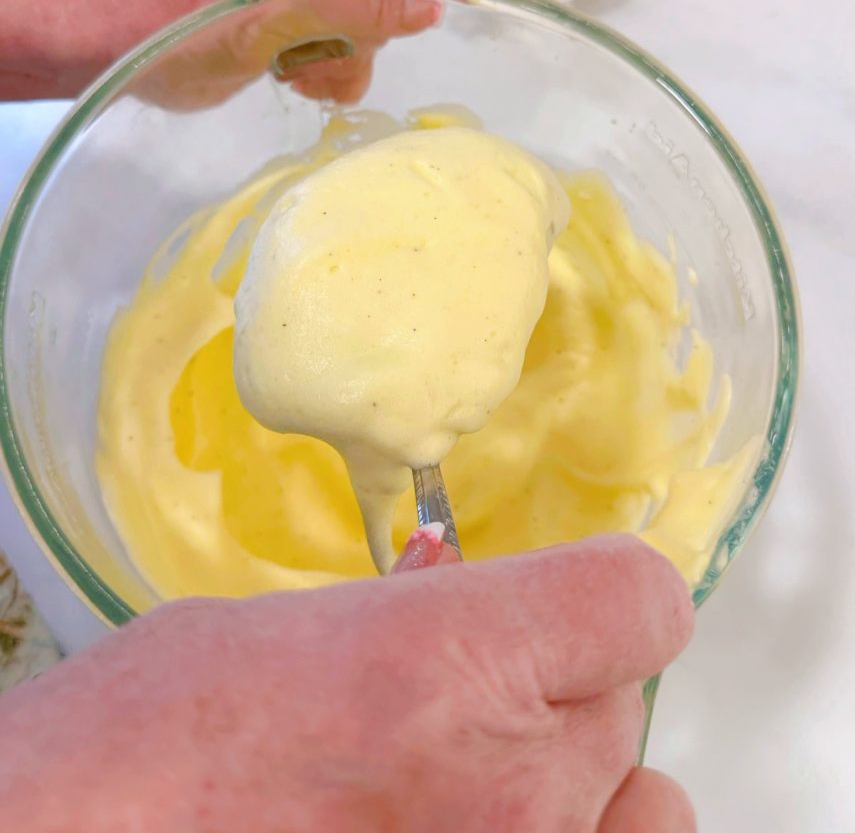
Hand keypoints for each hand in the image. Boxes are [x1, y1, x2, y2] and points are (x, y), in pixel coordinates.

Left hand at [0, 0, 474, 99]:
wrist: (117, 48)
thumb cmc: (177, 2)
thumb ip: (359, 2)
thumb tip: (433, 7)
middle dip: (358, 20)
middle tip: (309, 39)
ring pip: (370, 25)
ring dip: (341, 56)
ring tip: (289, 63)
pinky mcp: (299, 28)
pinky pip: (348, 53)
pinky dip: (329, 74)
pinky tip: (290, 77)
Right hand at [0, 534, 694, 831]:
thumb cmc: (153, 742)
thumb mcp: (289, 627)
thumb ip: (409, 611)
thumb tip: (454, 583)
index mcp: (453, 664)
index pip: (640, 599)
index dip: (608, 591)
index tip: (568, 599)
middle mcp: (513, 790)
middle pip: (620, 697)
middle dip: (556, 686)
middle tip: (466, 695)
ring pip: (636, 799)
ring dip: (578, 777)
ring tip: (482, 777)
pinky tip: (478, 824)